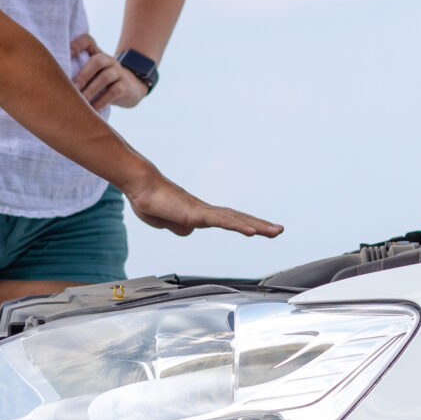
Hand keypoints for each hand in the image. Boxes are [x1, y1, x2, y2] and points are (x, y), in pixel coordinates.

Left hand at [70, 33, 146, 109]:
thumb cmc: (102, 82)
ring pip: (106, 77)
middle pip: (97, 60)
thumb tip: (56, 84)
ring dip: (91, 89)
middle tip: (73, 87)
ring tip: (81, 100)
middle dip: (84, 74)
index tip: (67, 54)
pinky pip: (114, 92)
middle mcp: (108, 60)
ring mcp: (119, 72)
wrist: (131, 89)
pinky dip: (101, 101)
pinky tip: (92, 109)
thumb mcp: (93, 73)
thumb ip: (78, 73)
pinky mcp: (125, 86)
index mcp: (97, 54)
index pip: (88, 41)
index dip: (77, 45)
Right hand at [122, 174, 281, 239]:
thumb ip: (178, 226)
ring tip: (275, 231)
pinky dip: (239, 226)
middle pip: (238, 218)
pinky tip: (252, 231)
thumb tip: (188, 230)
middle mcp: (206, 211)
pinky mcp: (197, 214)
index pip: (229, 220)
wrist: (140, 188)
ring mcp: (203, 212)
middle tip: (279, 229)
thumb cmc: (150, 201)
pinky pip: (222, 222)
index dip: (246, 224)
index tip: (262, 229)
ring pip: (235, 219)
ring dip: (258, 225)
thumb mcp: (166, 222)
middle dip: (261, 224)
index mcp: (200, 214)